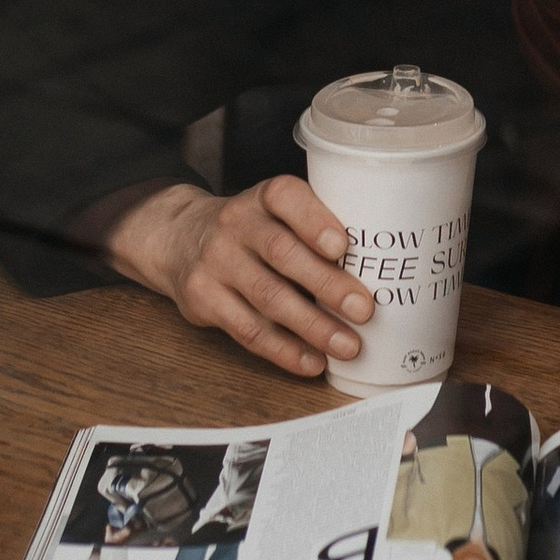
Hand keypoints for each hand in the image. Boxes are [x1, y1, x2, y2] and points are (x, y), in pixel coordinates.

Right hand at [103, 176, 373, 378]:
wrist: (179, 238)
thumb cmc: (251, 229)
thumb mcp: (274, 212)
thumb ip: (314, 229)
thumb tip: (379, 267)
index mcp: (262, 197)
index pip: (285, 198)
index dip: (314, 221)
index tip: (343, 246)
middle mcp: (235, 224)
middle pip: (282, 253)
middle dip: (327, 284)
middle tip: (364, 309)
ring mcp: (215, 262)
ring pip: (268, 297)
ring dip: (313, 326)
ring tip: (348, 346)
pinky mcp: (203, 300)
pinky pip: (248, 330)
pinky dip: (284, 351)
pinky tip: (312, 361)